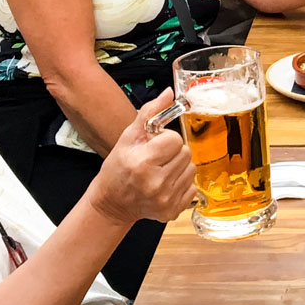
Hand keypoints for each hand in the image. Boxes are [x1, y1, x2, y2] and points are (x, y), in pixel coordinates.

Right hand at [87, 90, 196, 226]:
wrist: (112, 203)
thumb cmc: (118, 167)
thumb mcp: (128, 137)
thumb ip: (150, 113)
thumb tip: (170, 93)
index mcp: (142, 163)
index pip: (174, 139)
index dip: (165, 139)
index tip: (153, 146)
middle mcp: (156, 183)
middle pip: (185, 153)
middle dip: (173, 152)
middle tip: (157, 158)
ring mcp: (166, 200)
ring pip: (191, 169)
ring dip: (179, 166)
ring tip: (161, 170)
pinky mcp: (173, 211)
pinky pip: (192, 186)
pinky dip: (181, 183)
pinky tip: (165, 184)